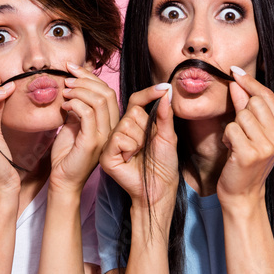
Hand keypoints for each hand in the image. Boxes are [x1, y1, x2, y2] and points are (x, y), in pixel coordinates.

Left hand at [48, 63, 120, 194]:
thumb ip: (77, 106)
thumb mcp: (74, 124)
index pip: (107, 91)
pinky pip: (88, 114)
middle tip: (67, 76)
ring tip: (64, 91)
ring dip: (79, 91)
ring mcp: (104, 135)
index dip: (90, 76)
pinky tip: (64, 106)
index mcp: (110, 122)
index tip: (71, 67)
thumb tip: (72, 84)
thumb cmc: (67, 153)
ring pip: (99, 101)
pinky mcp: (93, 141)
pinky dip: (75, 104)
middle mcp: (112, 128)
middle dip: (85, 79)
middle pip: (106, 92)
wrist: (63, 179)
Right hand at [100, 83, 178, 209]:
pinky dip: (131, 148)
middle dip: (145, 128)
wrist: (160, 186)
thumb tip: (166, 91)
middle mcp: (121, 130)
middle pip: (132, 112)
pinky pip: (119, 138)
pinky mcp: (106, 153)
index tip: (164, 88)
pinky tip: (130, 159)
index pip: (137, 101)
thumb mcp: (167, 135)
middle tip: (147, 145)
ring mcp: (112, 141)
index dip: (149, 93)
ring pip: (126, 125)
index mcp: (134, 123)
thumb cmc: (164, 163)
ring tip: (139, 154)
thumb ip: (164, 113)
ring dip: (139, 141)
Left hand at [217, 68, 273, 204]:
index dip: (249, 82)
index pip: (267, 95)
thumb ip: (246, 106)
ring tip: (236, 142)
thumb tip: (237, 81)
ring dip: (232, 127)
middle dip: (240, 110)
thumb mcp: (252, 131)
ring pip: (241, 115)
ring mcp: (267, 146)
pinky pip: (231, 129)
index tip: (234, 71)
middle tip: (239, 130)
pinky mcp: (250, 154)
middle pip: (254, 102)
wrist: (243, 193)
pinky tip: (232, 150)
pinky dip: (227, 137)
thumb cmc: (246, 160)